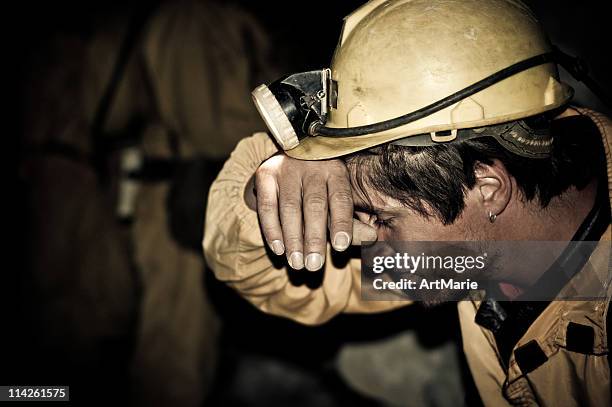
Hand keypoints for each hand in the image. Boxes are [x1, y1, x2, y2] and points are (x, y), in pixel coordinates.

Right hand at [250, 154, 376, 270]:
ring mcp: (287, 168)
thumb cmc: (320, 190)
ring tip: (297, 264)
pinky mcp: (265, 174)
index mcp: (336, 171)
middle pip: (315, 205)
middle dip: (314, 238)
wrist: (288, 161)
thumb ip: (351, 222)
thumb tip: (373, 237)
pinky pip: (268, 206)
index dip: (342, 222)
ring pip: (290, 207)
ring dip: (293, 239)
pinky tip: (279, 249)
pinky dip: (272, 230)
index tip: (340, 247)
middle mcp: (312, 166)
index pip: (341, 198)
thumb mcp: (336, 201)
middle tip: (314, 265)